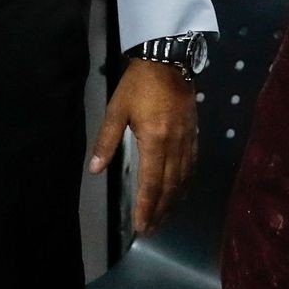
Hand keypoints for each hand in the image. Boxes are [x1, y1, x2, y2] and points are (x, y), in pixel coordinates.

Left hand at [89, 59, 195, 234]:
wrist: (168, 60)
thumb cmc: (139, 85)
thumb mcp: (117, 109)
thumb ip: (107, 140)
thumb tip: (94, 169)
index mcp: (154, 140)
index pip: (151, 182)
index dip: (147, 207)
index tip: (142, 225)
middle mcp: (174, 145)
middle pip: (169, 186)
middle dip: (160, 210)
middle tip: (152, 229)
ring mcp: (187, 140)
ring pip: (183, 179)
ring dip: (174, 201)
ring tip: (164, 218)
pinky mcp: (194, 134)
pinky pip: (192, 165)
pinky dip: (186, 184)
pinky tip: (181, 192)